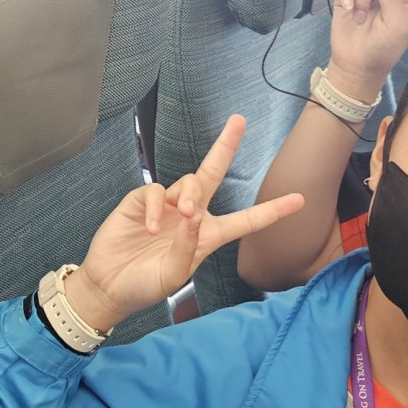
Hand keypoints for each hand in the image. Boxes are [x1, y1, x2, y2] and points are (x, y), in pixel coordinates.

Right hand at [64, 117, 305, 333]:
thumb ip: (186, 249)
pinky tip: (151, 225)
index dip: (272, 211)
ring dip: (190, 194)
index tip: (299, 200)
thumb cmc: (143, 285)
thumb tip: (193, 216)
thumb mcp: (172, 277)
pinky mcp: (140, 201)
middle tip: (239, 121)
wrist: (108, 285)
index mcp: (207, 237)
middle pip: (212, 175)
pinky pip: (155, 192)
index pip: (245, 221)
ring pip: (187, 182)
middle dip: (226, 147)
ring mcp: (166, 206)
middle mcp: (190, 216)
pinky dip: (156, 206)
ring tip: (183, 214)